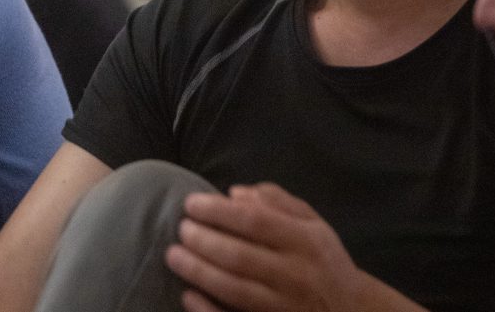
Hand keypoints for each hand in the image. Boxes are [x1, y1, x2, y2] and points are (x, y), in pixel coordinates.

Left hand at [164, 183, 413, 311]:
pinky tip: (187, 296)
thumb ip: (276, 202)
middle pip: (240, 256)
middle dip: (202, 241)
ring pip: (235, 290)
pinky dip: (209, 311)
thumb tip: (233, 194)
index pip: (255, 221)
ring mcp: (287, 306)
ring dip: (198, 272)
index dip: (217, 211)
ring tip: (172, 256)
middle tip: (180, 229)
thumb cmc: (321, 260)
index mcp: (305, 241)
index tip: (190, 204)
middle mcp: (297, 274)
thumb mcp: (311, 223)